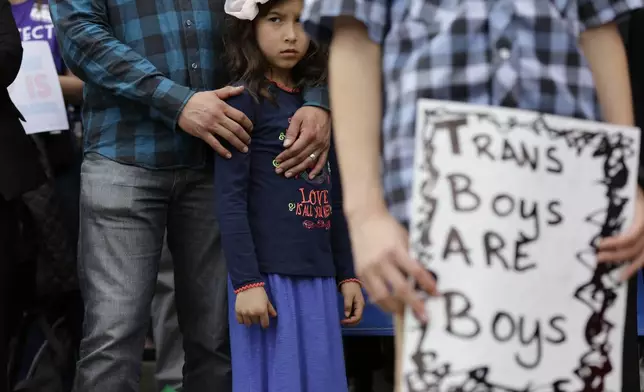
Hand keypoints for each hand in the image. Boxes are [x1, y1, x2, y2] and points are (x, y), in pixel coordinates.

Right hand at [178, 86, 252, 157]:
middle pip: (236, 128)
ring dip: (238, 144)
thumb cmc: (198, 99)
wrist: (179, 105)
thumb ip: (228, 91)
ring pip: (228, 137)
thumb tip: (242, 88)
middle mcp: (218, 117)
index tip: (251, 129)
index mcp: (222, 106)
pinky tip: (229, 156)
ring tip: (244, 149)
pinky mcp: (202, 133)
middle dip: (245, 136)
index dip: (248, 124)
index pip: (240, 116)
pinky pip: (214, 144)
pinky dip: (222, 151)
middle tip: (249, 141)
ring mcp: (210, 126)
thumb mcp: (214, 93)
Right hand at [235, 286, 276, 327]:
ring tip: (250, 315)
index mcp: (262, 311)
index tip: (264, 321)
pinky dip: (242, 320)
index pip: (264, 323)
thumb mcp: (267, 300)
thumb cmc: (259, 293)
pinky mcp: (238, 311)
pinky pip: (240, 321)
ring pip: (248, 323)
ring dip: (250, 320)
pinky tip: (244, 316)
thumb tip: (274, 316)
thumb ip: (270, 309)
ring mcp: (245, 313)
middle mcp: (253, 313)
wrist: (248, 285)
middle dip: (258, 319)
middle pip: (256, 322)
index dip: (265, 323)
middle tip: (257, 313)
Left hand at [274, 106, 330, 178]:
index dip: (285, 156)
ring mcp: (322, 146)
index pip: (294, 150)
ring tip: (288, 174)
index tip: (277, 160)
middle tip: (279, 170)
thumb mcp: (297, 118)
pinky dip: (317, 170)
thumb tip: (285, 146)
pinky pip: (322, 161)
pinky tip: (310, 176)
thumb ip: (291, 132)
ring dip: (298, 169)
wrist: (323, 108)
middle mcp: (316, 143)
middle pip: (300, 158)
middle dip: (288, 165)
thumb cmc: (308, 112)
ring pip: (309, 162)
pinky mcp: (326, 147)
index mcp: (308, 135)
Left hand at [340, 281, 364, 325]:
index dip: (351, 320)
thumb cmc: (349, 287)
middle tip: (342, 322)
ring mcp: (358, 305)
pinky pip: (354, 313)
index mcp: (360, 304)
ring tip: (343, 320)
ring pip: (356, 316)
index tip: (343, 321)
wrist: (349, 279)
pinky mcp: (355, 304)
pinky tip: (345, 317)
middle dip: (351, 322)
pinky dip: (350, 316)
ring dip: (350, 320)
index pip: (358, 316)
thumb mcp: (348, 296)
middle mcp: (360, 306)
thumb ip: (348, 305)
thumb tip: (347, 315)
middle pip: (358, 318)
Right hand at [348, 207, 436, 321]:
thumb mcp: (404, 239)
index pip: (415, 272)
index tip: (436, 295)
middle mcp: (381, 261)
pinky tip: (390, 306)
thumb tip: (422, 279)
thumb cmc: (388, 227)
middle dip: (414, 304)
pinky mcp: (359, 273)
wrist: (364, 218)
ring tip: (405, 313)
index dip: (427, 285)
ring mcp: (368, 269)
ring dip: (396, 308)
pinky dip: (381, 302)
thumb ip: (410, 258)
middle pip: (400, 289)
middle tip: (424, 316)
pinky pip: (371, 293)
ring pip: (383, 296)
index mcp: (396, 250)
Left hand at [597, 188, 643, 280]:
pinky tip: (629, 272)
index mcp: (642, 218)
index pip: (631, 237)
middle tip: (598, 258)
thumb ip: (613, 204)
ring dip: (631, 267)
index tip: (600, 244)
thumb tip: (589, 204)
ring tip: (619, 277)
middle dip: (616, 256)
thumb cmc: (635, 189)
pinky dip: (639, 264)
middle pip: (635, 248)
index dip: (615, 243)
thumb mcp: (627, 192)